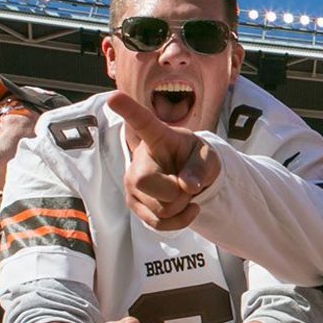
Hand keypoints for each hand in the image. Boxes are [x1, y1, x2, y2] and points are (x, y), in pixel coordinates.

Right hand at [111, 91, 221, 230]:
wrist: (191, 178)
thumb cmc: (196, 159)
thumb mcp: (208, 158)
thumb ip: (200, 168)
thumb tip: (188, 187)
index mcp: (157, 137)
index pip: (142, 122)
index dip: (129, 110)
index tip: (114, 97)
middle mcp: (138, 160)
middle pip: (148, 183)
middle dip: (177, 192)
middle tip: (187, 183)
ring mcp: (132, 184)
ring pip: (159, 209)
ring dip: (181, 206)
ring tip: (182, 191)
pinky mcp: (135, 205)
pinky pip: (158, 224)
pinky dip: (179, 222)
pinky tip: (186, 208)